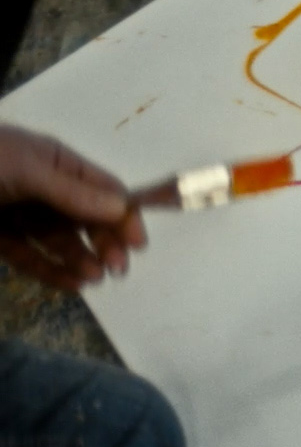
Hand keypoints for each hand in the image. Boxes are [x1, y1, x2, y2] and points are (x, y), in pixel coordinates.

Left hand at [0, 126, 144, 290]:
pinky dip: (52, 271)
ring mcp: (17, 214)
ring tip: (94, 279)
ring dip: (81, 259)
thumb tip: (122, 208)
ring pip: (59, 241)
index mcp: (51, 161)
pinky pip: (31, 257)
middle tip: (117, 268)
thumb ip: (72, 192)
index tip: (136, 243)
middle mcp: (40, 187)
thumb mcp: (25, 170)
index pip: (102, 188)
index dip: (123, 213)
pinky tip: (73, 285)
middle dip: (104, 241)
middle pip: (85, 217)